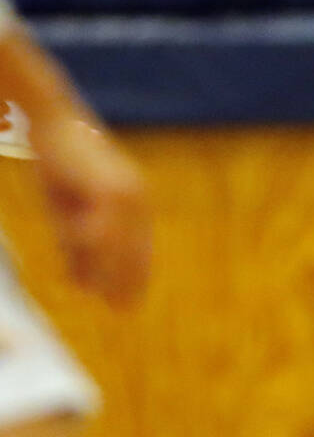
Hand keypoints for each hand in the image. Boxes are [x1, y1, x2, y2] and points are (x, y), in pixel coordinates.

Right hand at [31, 119, 150, 307]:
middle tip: (124, 311)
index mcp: (133, 201)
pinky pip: (103, 226)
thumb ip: (73, 242)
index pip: (138, 246)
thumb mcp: (66, 210)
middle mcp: (136, 197)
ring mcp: (125, 191)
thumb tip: (79, 280)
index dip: (134, 275)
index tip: (128, 304)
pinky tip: (88, 269)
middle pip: (134, 247)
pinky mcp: (106, 187)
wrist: (52, 125)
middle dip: (129, 280)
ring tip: (107, 299)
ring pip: (120, 242)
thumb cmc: (59, 166)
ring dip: (112, 272)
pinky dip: (96, 251)